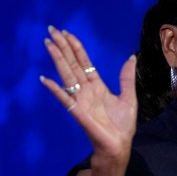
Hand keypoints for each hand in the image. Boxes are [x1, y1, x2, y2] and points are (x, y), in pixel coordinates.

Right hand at [40, 26, 136, 159]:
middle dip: (62, 47)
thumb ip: (127, 78)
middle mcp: (86, 89)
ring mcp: (80, 100)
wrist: (119, 145)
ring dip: (57, 60)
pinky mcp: (78, 112)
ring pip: (67, 75)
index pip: (84, 62)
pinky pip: (64, 98)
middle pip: (72, 64)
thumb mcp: (129, 97)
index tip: (67, 33)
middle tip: (52, 30)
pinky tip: (45, 79)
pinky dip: (55, 89)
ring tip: (48, 44)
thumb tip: (131, 57)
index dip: (76, 47)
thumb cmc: (122, 124)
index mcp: (97, 85)